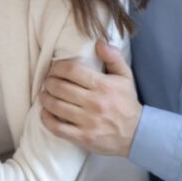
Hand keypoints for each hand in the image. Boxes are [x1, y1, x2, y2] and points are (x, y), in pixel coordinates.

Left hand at [39, 41, 142, 156]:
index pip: (72, 70)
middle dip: (49, 82)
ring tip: (44, 94)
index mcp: (103, 85)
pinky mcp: (83, 137)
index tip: (54, 68)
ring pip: (56, 106)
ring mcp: (88, 121)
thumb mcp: (125, 76)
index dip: (57, 67)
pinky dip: (46, 119)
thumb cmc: (127, 102)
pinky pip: (57, 128)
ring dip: (45, 98)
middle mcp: (94, 103)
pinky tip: (45, 112)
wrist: (136, 133)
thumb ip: (113, 57)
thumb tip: (98, 43)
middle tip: (48, 81)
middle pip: (60, 87)